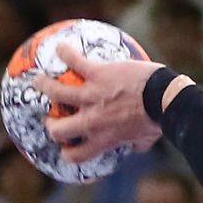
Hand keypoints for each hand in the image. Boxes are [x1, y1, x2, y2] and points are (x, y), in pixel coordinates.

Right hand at [37, 45, 170, 169]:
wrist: (164, 99)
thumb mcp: (145, 138)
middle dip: (52, 125)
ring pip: (56, 92)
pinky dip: (65, 53)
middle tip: (51, 118)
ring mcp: (91, 96)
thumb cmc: (158, 120)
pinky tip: (60, 47)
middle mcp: (92, 121)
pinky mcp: (97, 74)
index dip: (67, 153)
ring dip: (44, 85)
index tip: (66, 147)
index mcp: (104, 139)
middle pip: (58, 129)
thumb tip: (137, 148)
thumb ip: (136, 144)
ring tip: (38, 80)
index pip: (77, 155)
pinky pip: (74, 61)